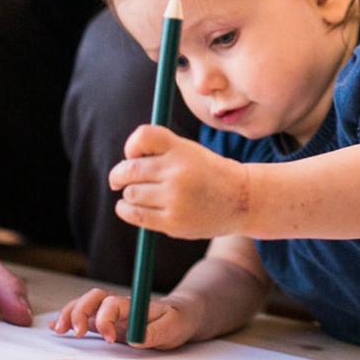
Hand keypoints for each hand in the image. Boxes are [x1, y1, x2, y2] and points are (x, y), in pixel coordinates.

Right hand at [49, 287, 204, 350]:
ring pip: (85, 304)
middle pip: (94, 298)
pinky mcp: (106, 322)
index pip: (112, 303)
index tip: (110, 339)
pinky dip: (69, 319)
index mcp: (134, 304)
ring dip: (70, 314)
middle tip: (76, 333)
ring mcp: (111, 313)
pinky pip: (84, 316)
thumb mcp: (173, 327)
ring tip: (58, 330)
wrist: (182, 315)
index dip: (106, 319)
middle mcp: (120, 305)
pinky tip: (56, 328)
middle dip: (80, 312)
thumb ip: (155, 332)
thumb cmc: (178, 320)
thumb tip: (135, 340)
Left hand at [110, 125, 248, 237]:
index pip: (143, 137)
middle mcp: (178, 172)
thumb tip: (122, 166)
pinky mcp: (173, 222)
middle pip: (128, 169)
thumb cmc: (207, 173)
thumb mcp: (190, 152)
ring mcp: (175, 199)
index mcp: (182, 150)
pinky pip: (135, 214)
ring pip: (131, 193)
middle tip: (118, 180)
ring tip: (139, 195)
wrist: (241, 199)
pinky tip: (130, 207)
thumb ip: (160, 151)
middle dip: (118, 175)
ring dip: (129, 194)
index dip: (131, 146)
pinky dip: (125, 209)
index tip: (133, 155)